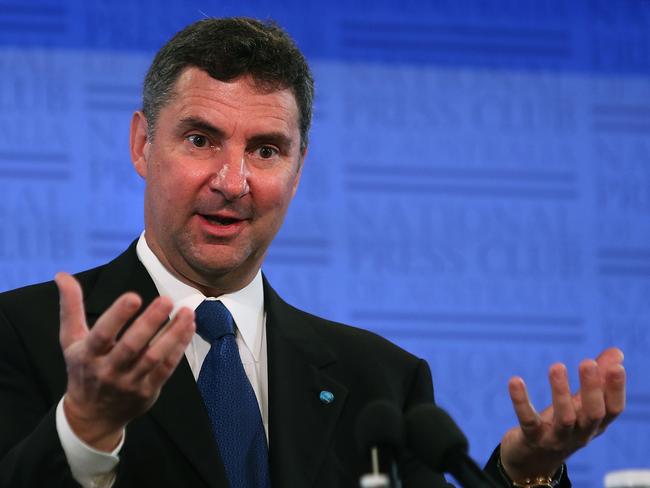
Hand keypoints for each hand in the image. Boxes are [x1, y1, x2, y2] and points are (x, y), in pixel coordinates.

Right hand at [56, 272, 194, 451]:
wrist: (92, 417)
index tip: (134, 296)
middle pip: (132, 346)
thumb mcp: (71, 340)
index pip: (102, 334)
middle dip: (150, 322)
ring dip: (173, 334)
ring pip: (154, 357)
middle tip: (167, 299)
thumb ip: (70, 307)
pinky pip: (167, 368)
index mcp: (88, 355)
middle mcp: (108, 370)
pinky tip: (189, 327)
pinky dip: (179, 347)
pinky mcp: (148, 391)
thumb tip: (62, 275)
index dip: (117, 316)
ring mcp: (130, 383)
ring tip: (187, 312)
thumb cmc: (83, 369)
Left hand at [500, 347, 625, 481]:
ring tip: (557, 366)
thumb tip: (617, 352)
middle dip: (592, 388)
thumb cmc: (561, 426)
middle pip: (592, 414)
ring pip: (564, 418)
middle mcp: (580, 435)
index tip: (616, 366)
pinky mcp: (531, 439)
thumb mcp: (580, 404)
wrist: (531, 461)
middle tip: (587, 362)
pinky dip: (521, 401)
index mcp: (594, 425)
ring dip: (560, 392)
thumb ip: (597, 379)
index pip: (613, 410)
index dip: (616, 389)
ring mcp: (556, 439)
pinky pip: (528, 420)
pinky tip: (515, 381)